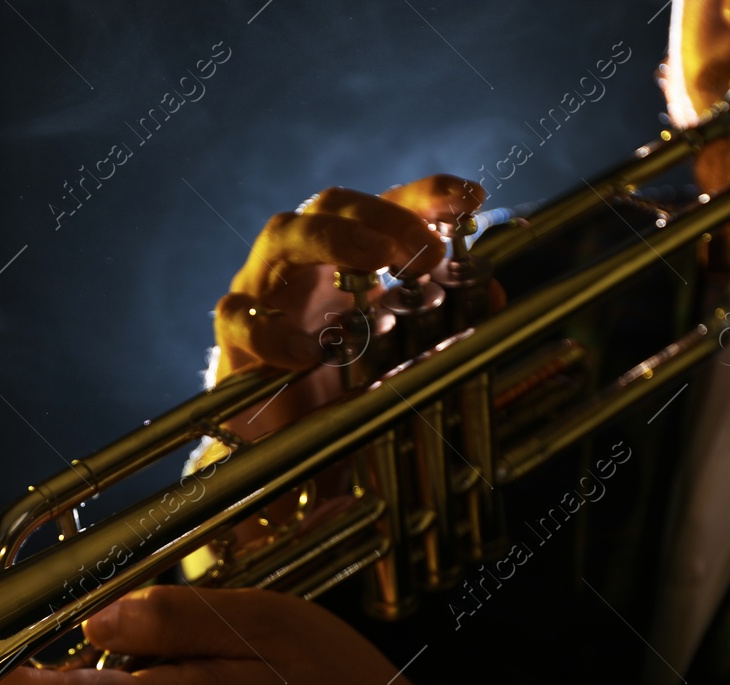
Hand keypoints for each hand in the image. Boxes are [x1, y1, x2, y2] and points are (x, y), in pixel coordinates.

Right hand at [213, 176, 486, 437]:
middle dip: (383, 216)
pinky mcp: (233, 340)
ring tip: (375, 264)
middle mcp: (304, 264)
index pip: (384, 208)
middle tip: (427, 251)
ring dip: (333, 239)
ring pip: (282, 236)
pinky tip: (309, 353)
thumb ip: (447, 327)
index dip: (424, 195)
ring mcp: (263, 294)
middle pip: (332, 204)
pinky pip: (239, 318)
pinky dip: (272, 330)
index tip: (469, 197)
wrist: (276, 445)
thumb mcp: (401, 358)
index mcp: (346, 260)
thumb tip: (496, 296)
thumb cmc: (337, 389)